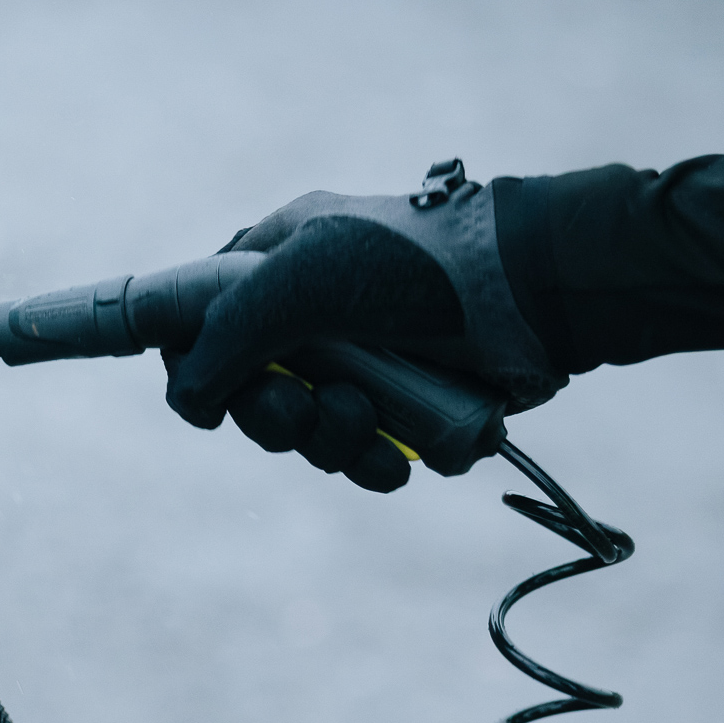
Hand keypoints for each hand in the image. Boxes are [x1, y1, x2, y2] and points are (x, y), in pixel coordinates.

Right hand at [166, 176, 564, 491]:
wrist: (534, 294)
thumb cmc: (415, 268)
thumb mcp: (299, 280)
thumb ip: (224, 334)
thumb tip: (189, 400)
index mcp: (273, 262)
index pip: (196, 320)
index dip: (195, 367)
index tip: (209, 403)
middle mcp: (308, 312)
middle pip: (250, 395)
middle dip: (279, 418)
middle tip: (308, 412)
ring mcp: (358, 359)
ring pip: (307, 434)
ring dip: (334, 441)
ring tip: (373, 422)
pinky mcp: (402, 402)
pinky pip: (362, 454)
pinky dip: (377, 461)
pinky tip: (404, 453)